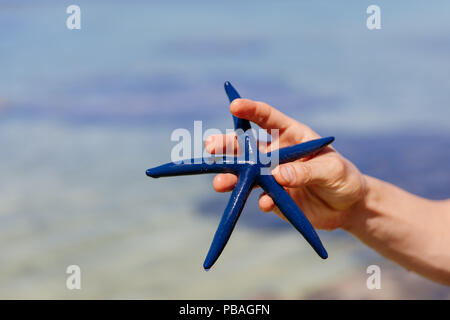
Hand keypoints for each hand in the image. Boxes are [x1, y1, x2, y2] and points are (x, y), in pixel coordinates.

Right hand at [205, 98, 366, 229]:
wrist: (347, 207)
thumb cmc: (343, 177)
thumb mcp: (331, 169)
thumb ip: (305, 171)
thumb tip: (277, 174)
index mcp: (291, 136)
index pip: (267, 118)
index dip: (250, 110)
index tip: (234, 104)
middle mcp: (276, 154)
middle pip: (246, 146)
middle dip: (227, 146)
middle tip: (211, 148)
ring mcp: (272, 177)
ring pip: (246, 174)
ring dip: (231, 177)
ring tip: (219, 183)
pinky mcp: (274, 198)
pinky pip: (262, 198)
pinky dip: (261, 200)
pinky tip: (265, 203)